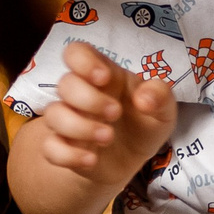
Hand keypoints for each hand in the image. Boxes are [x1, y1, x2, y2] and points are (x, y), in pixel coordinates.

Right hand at [30, 42, 177, 185]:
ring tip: (108, 137)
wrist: (132, 160)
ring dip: (80, 127)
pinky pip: (49, 148)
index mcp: (103, 76)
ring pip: (54, 115)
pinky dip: (68, 155)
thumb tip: (144, 99)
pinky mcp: (61, 148)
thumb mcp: (163, 110)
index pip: (76, 53)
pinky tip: (91, 159)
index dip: (83, 60)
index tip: (103, 78)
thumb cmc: (144, 124)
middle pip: (65, 83)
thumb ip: (160, 96)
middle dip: (89, 99)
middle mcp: (80, 95)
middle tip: (115, 113)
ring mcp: (67, 121)